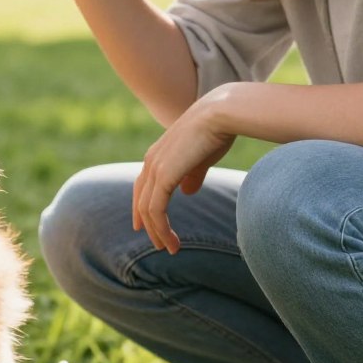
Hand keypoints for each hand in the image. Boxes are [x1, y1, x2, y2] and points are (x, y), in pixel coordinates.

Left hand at [132, 88, 236, 253]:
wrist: (220, 114)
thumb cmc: (216, 132)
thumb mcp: (201, 157)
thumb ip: (192, 174)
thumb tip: (187, 191)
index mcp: (158, 155)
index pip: (143, 186)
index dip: (143, 207)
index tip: (146, 227)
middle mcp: (151, 161)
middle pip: (142, 200)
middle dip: (149, 224)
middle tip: (160, 244)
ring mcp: (155, 167)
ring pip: (147, 209)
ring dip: (157, 232)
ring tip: (170, 248)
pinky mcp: (163, 175)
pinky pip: (156, 209)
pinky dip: (161, 227)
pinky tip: (172, 240)